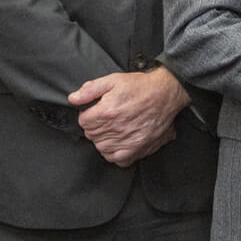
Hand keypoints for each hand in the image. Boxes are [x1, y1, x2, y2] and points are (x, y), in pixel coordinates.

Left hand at [70, 67, 190, 166]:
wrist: (166, 94)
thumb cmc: (141, 87)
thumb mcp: (113, 80)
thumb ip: (90, 89)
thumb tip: (73, 99)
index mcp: (106, 113)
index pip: (83, 122)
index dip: (89, 114)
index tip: (97, 111)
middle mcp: (115, 130)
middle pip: (92, 136)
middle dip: (96, 127)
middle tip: (107, 118)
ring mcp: (127, 142)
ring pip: (102, 148)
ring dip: (104, 140)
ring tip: (112, 129)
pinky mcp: (138, 149)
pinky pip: (118, 160)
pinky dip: (115, 154)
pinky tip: (119, 142)